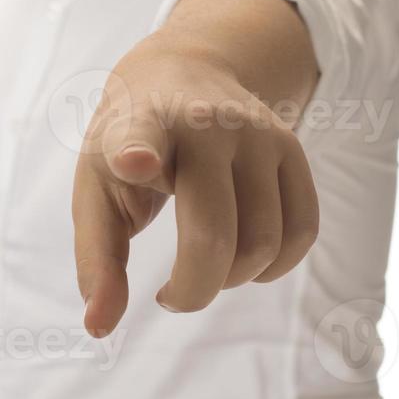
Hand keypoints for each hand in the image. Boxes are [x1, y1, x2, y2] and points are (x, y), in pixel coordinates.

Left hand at [71, 41, 319, 337]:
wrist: (183, 70)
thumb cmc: (127, 146)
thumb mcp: (96, 188)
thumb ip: (97, 259)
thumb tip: (101, 328)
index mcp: (139, 126)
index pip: (139, 138)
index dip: (137, 153)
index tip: (134, 163)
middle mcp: (203, 123)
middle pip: (213, 234)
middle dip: (194, 290)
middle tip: (170, 296)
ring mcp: (256, 132)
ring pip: (264, 242)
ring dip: (234, 279)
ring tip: (205, 267)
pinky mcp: (291, 147)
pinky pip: (302, 230)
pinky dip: (277, 266)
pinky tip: (245, 259)